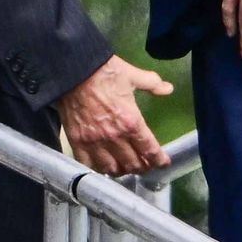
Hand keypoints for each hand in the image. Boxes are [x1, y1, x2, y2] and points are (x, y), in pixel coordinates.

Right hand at [57, 55, 173, 175]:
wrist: (74, 70)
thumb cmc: (104, 72)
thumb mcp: (132, 75)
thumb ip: (152, 84)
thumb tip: (168, 89)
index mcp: (131, 121)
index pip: (150, 149)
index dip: (159, 160)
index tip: (162, 162)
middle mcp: (114, 137)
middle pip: (133, 164)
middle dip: (142, 167)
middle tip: (145, 165)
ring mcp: (94, 142)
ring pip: (112, 169)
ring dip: (122, 170)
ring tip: (125, 166)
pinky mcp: (77, 142)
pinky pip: (89, 165)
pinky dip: (98, 169)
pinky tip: (103, 165)